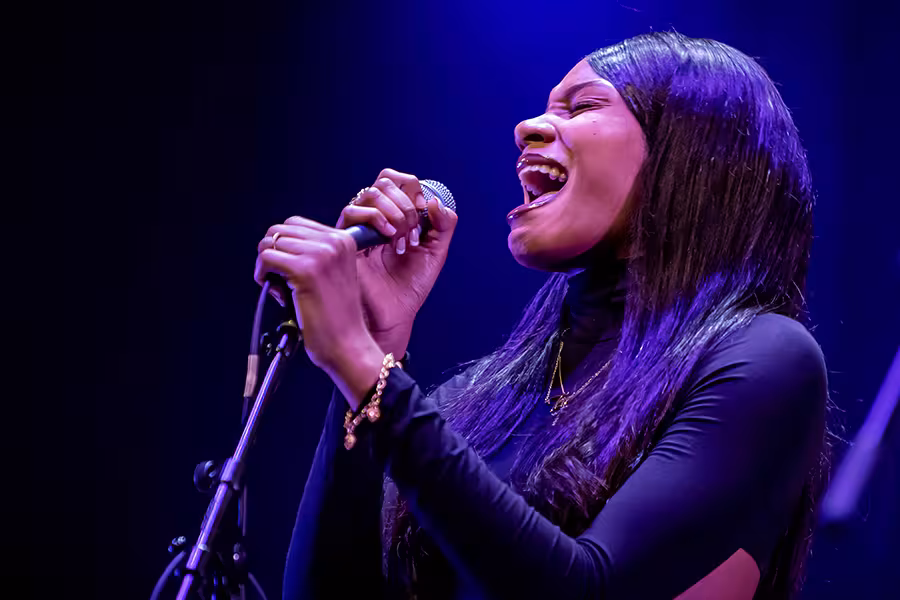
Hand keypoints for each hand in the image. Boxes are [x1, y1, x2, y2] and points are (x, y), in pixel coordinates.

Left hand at [255, 217, 384, 407]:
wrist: (347, 344)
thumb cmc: (336, 317)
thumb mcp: (331, 273)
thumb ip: (312, 254)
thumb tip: (275, 243)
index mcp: (343, 239)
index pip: (295, 223)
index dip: (284, 246)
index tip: (289, 270)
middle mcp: (333, 241)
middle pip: (280, 229)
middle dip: (272, 253)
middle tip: (279, 279)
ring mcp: (320, 254)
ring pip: (270, 242)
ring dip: (266, 265)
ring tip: (279, 287)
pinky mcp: (304, 270)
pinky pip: (266, 257)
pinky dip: (262, 275)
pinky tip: (276, 292)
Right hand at [336, 169, 457, 356]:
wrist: (394, 314)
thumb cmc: (410, 287)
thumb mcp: (436, 251)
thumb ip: (444, 225)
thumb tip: (435, 201)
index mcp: (395, 215)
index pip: (398, 181)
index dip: (414, 189)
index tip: (424, 214)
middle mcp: (375, 217)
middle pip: (385, 181)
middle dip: (406, 203)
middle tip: (413, 232)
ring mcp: (360, 227)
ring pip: (370, 193)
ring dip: (394, 212)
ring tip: (400, 239)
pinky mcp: (345, 239)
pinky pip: (351, 211)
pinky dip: (375, 218)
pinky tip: (387, 238)